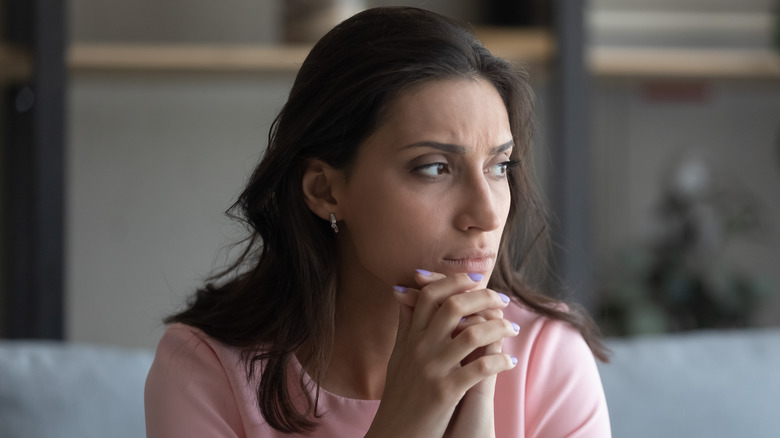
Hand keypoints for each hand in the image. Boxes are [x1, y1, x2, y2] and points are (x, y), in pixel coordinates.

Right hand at [364, 270, 517, 437]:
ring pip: (472, 334)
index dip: (455, 282)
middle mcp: (419, 349)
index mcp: (410, 338)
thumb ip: (404, 323)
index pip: (431, 295)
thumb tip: (402, 291)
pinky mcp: (446, 392)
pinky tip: (510, 361)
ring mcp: (432, 370)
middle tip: (503, 299)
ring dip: (499, 327)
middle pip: (454, 306)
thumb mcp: (397, 354)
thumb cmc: (400, 395)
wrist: (394, 435)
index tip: (476, 281)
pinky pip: (481, 368)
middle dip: (484, 297)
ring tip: (512, 329)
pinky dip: (501, 361)